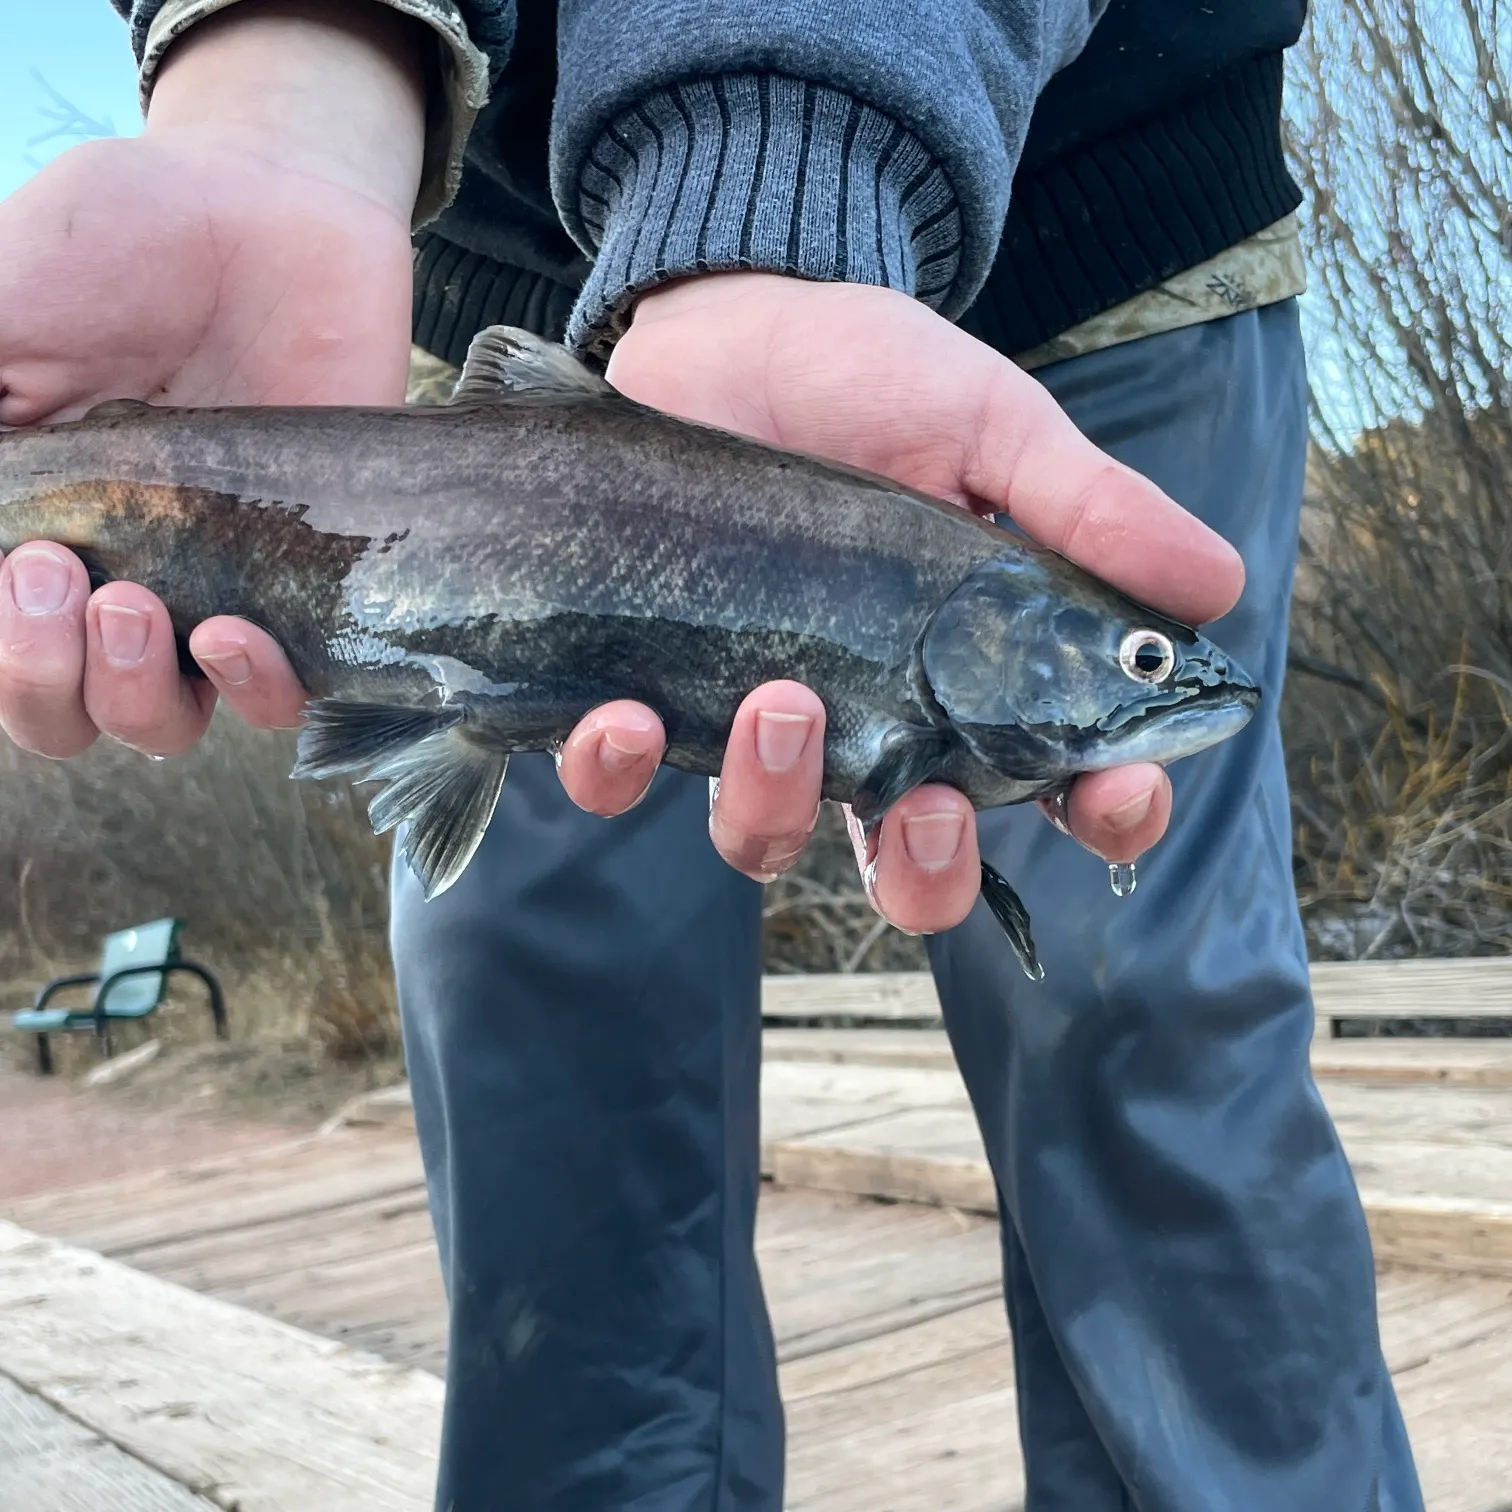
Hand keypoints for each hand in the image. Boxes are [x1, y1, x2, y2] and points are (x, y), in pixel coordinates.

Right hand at [0, 0, 423, 756]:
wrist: (272, 204)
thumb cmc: (123, 243)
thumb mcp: (4, 309)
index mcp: (28, 525)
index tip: (12, 566)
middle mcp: (115, 575)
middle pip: (65, 712)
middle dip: (41, 678)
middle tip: (59, 574)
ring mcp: (215, 586)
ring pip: (163, 722)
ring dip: (133, 696)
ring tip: (137, 606)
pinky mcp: (310, 582)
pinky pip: (289, 690)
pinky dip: (257, 691)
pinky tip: (237, 634)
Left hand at [553, 273, 1244, 932]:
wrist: (731, 319)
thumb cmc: (873, 376)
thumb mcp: (992, 428)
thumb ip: (1087, 508)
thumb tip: (1217, 585)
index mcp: (974, 677)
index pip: (1060, 786)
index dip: (1101, 816)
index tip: (1113, 795)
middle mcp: (871, 721)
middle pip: (912, 867)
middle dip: (928, 872)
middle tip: (929, 807)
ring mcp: (757, 714)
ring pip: (770, 839)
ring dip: (779, 804)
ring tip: (784, 703)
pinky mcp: (654, 686)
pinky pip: (626, 781)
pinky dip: (620, 770)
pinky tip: (625, 715)